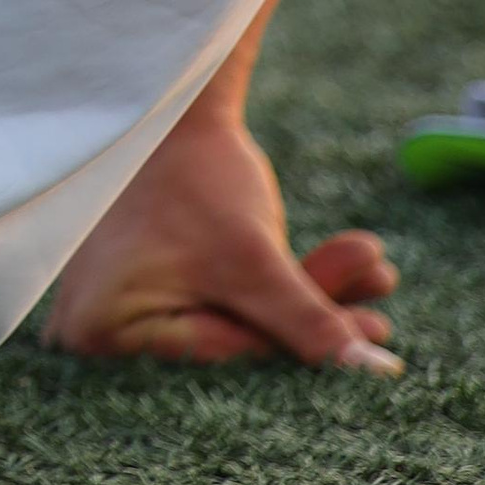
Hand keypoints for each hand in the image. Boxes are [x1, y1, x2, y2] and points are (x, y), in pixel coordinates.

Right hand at [45, 78, 399, 372]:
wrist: (168, 110)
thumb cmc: (193, 175)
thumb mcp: (253, 256)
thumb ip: (310, 322)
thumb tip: (376, 374)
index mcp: (104, 332)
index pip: (221, 358)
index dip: (301, 350)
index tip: (374, 333)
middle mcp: (102, 335)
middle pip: (230, 345)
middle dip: (310, 321)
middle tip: (382, 320)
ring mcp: (122, 314)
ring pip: (237, 323)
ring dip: (306, 301)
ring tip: (373, 273)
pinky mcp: (149, 294)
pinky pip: (226, 304)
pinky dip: (279, 288)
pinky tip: (343, 268)